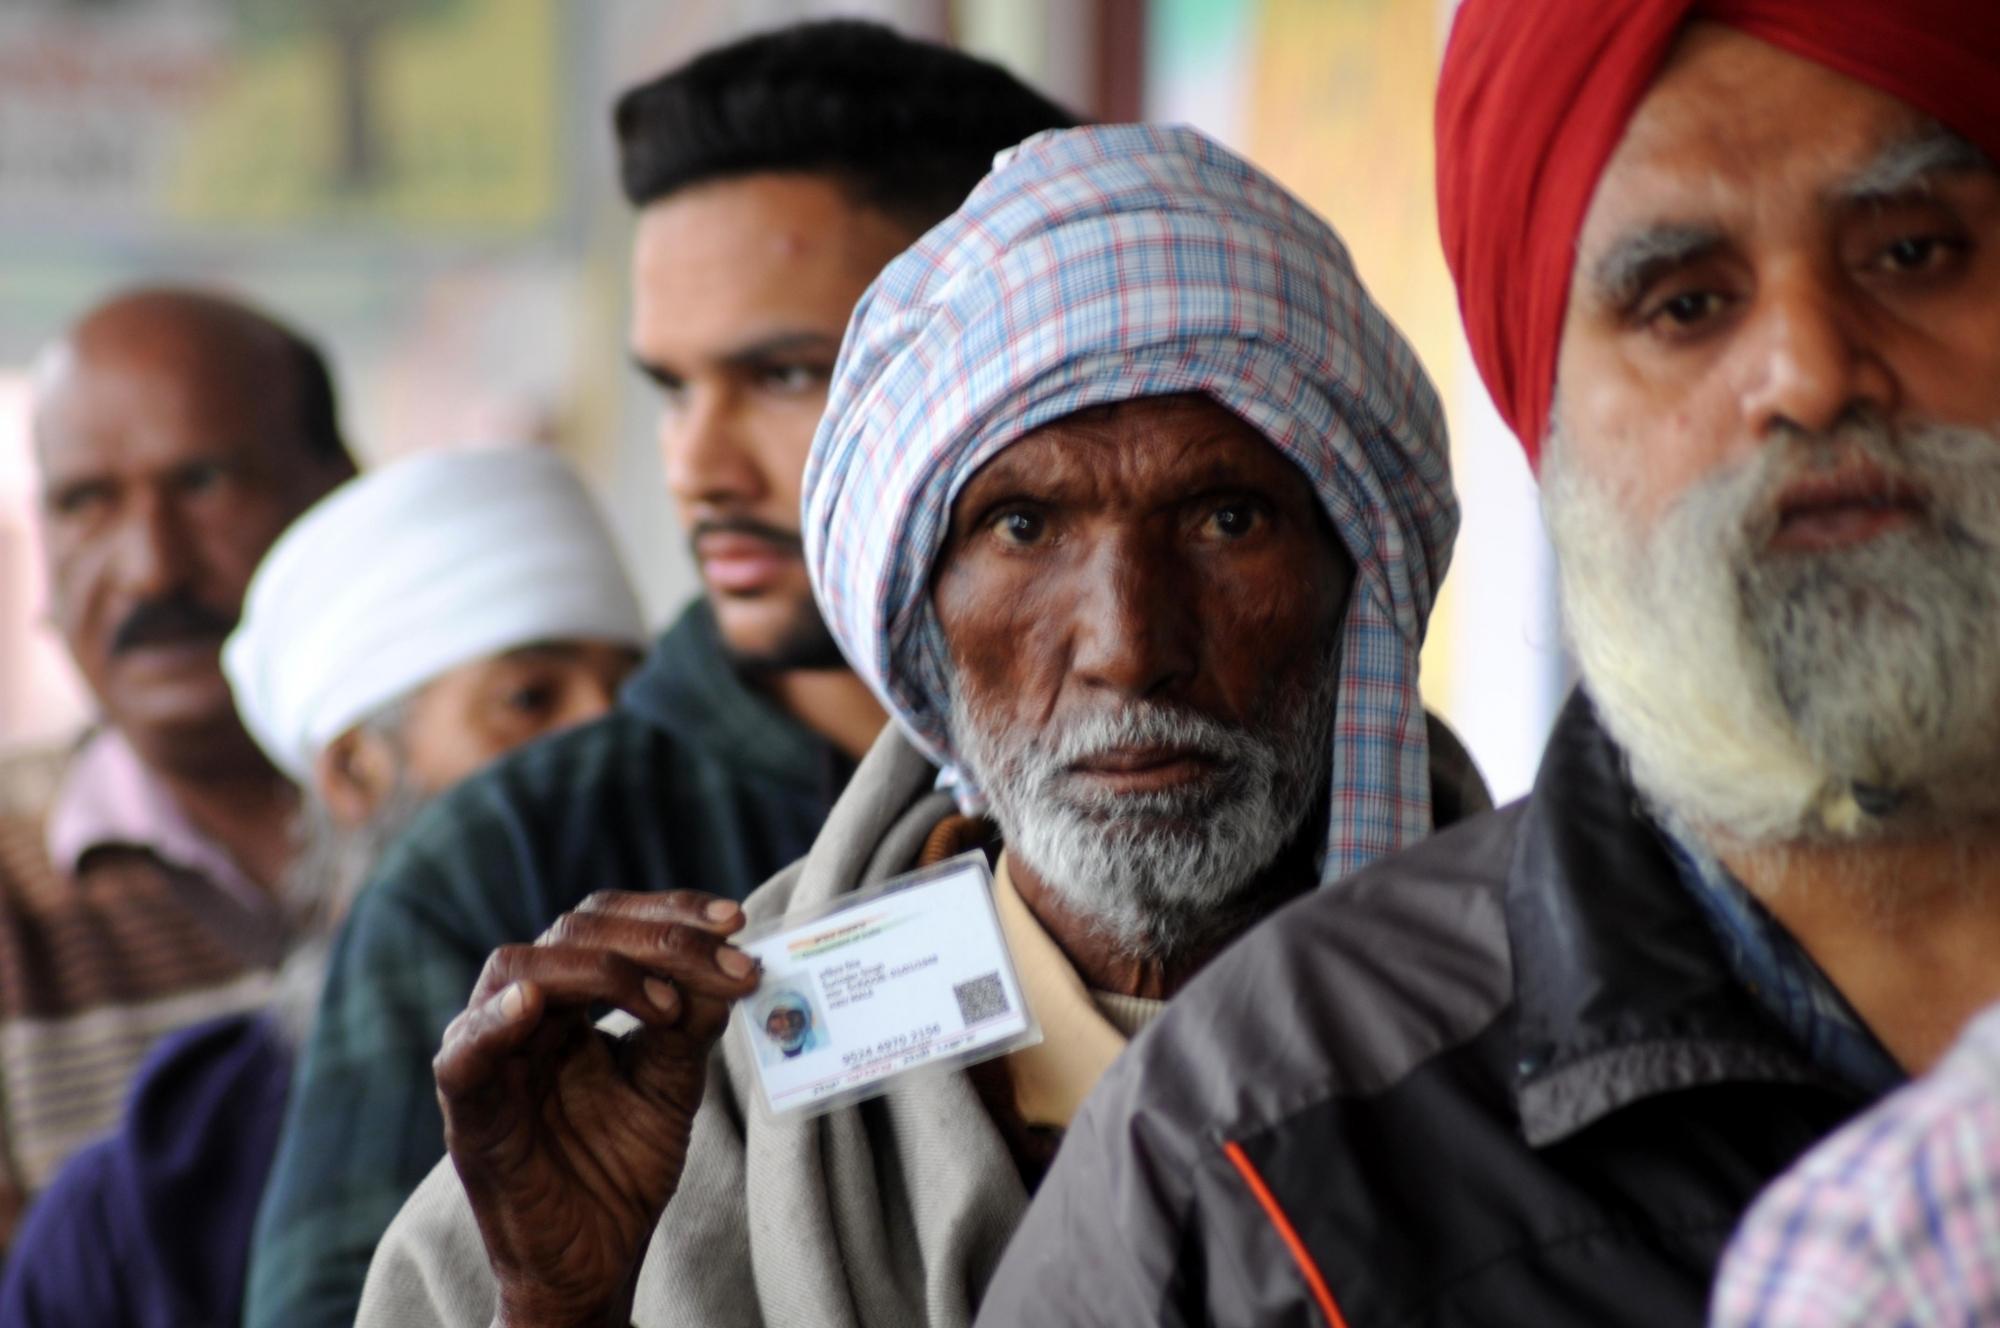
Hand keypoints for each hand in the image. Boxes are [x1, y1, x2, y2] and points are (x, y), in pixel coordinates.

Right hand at [434, 890, 759, 1327]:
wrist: (596, 1263)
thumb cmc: (621, 1168)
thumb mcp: (670, 1082)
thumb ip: (689, 1022)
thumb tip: (729, 961)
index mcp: (569, 1000)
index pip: (608, 924)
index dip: (669, 912)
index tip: (736, 920)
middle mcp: (525, 1013)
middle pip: (573, 933)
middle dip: (657, 939)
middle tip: (726, 960)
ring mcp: (492, 1057)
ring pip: (518, 969)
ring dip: (599, 971)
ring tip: (667, 1003)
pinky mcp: (470, 1112)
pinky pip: (463, 1054)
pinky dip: (492, 1023)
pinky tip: (532, 1005)